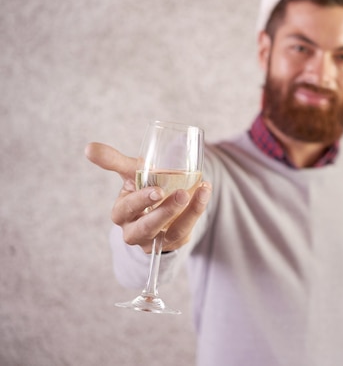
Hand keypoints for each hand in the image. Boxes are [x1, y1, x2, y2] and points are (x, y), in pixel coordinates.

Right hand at [84, 142, 211, 252]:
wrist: (160, 204)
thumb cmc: (142, 186)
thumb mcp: (129, 173)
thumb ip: (113, 160)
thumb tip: (89, 148)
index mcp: (121, 212)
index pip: (126, 209)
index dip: (140, 201)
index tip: (157, 190)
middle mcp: (134, 230)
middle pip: (146, 227)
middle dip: (164, 212)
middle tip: (181, 194)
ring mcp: (156, 240)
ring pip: (172, 233)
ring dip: (188, 213)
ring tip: (200, 190)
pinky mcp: (174, 242)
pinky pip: (187, 231)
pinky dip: (198, 211)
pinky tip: (205, 192)